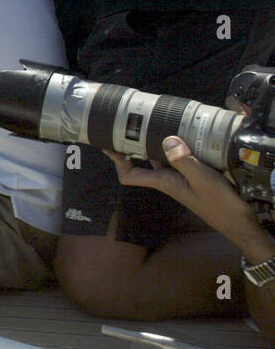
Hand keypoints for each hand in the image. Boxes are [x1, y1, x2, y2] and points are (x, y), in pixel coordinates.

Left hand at [106, 137, 258, 242]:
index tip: (109, 146)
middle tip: (127, 127)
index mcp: (164, 182)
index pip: (129, 175)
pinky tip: (184, 136)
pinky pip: (179, 158)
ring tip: (151, 125)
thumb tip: (167, 141)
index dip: (117, 162)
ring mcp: (182, 178)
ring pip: (161, 158)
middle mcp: (169, 180)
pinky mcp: (195, 176)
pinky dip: (177, 147)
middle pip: (142, 162)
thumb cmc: (221, 206)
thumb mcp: (202, 180)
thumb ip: (184, 161)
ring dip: (154, 144)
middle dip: (132, 146)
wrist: (240, 223)